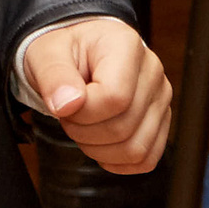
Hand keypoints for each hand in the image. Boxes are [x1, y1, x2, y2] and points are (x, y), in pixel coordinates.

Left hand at [23, 17, 171, 173]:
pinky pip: (145, 159)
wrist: (78, 54)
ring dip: (98, 149)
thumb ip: (54, 75)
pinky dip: (117, 161)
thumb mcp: (47, 53)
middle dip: (84, 132)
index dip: (83, 113)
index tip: (64, 103)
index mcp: (126, 46)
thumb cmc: (65, 51)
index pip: (115, 98)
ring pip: (135, 149)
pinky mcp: (160, 121)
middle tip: (69, 115)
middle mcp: (151, 71)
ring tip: (83, 125)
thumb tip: (67, 104)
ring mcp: (160, 98)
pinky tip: (99, 143)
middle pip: (124, 126)